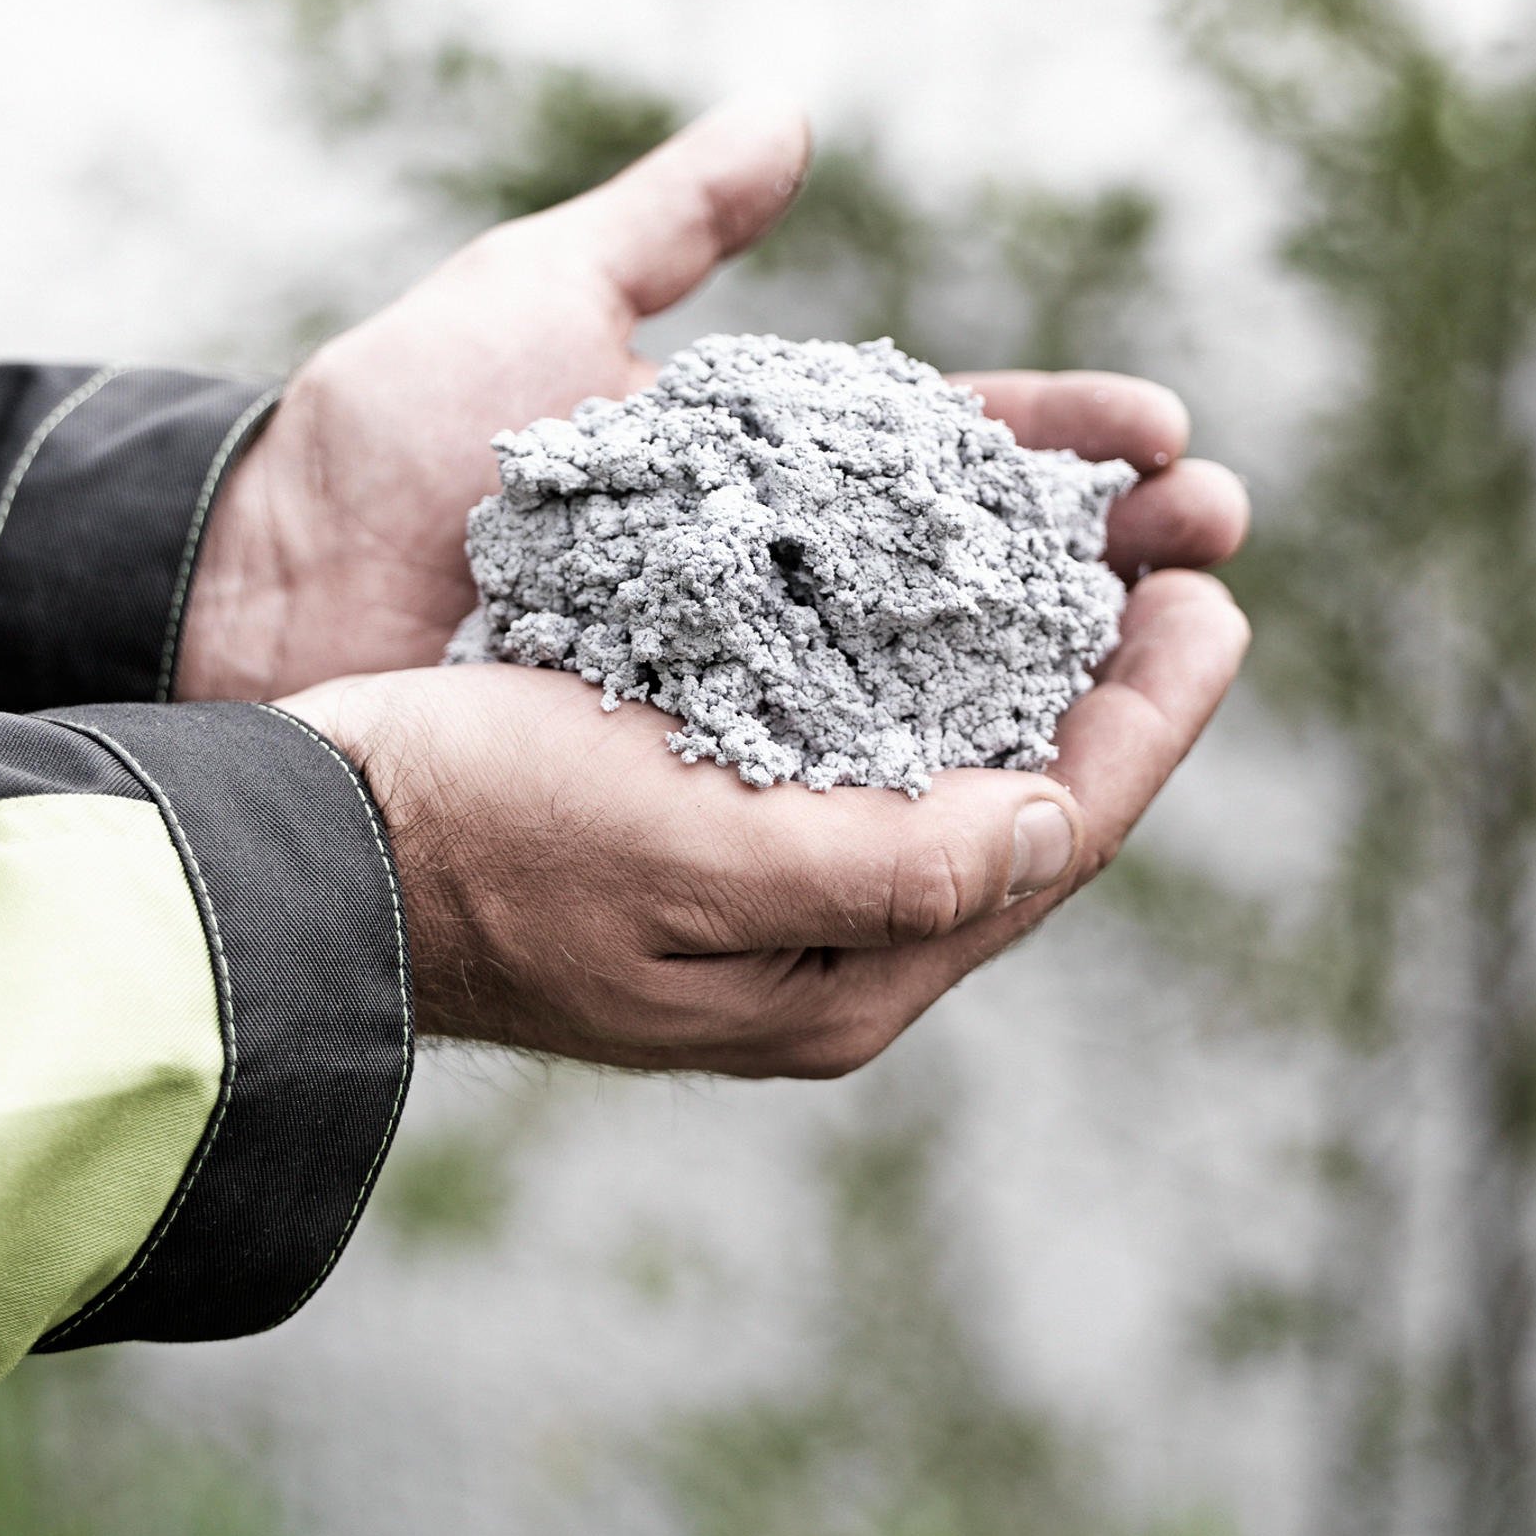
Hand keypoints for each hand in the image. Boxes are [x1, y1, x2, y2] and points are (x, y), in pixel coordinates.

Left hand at [177, 100, 1249, 700]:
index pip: (948, 467)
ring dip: (1082, 665)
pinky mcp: (719, 801)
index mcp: (766, 490)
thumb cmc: (389, 454)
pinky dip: (974, 774)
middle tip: (1216, 532)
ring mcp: (755, 712)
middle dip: (1110, 556)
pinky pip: (872, 795)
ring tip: (1192, 630)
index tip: (1164, 438)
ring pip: (955, 695)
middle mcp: (781, 603)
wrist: (265, 595)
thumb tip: (790, 115)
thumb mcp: (536, 304)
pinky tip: (1064, 759)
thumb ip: (669, 220)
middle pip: (982, 582)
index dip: (1061, 450)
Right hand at [278, 569, 1247, 1077]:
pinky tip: (949, 588)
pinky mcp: (719, 818)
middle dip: (1113, 685)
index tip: (1217, 603)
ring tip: (1100, 557)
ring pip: (950, 766)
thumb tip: (1055, 826)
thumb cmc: (481, 834)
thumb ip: (885, 866)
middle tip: (1189, 559)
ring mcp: (772, 886)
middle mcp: (826, 946)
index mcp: (839, 977)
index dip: (1148, 724)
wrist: (318, 836)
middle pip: (1021, 805)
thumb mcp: (685, 855)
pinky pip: (867, 739)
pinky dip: (926, 660)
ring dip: (1031, 662)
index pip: (1047, 843)